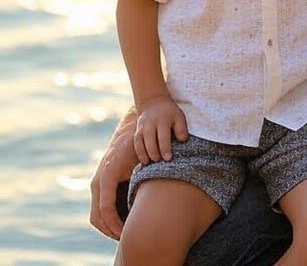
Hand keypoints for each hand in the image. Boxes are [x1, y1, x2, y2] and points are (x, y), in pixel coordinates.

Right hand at [89, 112, 139, 239]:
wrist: (131, 129)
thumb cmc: (140, 145)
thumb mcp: (143, 161)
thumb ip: (144, 179)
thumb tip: (149, 200)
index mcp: (107, 177)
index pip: (106, 210)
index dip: (115, 225)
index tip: (127, 234)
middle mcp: (98, 181)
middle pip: (97, 217)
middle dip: (110, 231)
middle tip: (127, 239)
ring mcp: (97, 183)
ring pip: (96, 215)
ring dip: (108, 228)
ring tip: (125, 235)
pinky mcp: (101, 184)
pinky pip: (100, 208)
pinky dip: (108, 219)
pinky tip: (123, 224)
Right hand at [134, 94, 187, 163]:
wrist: (153, 102)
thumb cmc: (169, 112)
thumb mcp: (179, 116)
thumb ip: (181, 128)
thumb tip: (182, 140)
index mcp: (162, 121)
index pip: (163, 137)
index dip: (165, 149)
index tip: (168, 158)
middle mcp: (150, 125)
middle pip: (150, 141)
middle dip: (154, 153)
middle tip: (159, 162)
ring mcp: (142, 128)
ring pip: (140, 143)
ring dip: (145, 155)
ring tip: (150, 163)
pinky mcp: (137, 132)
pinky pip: (136, 144)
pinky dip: (139, 153)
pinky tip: (144, 161)